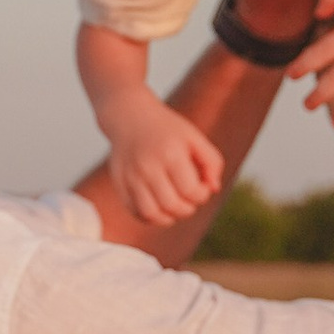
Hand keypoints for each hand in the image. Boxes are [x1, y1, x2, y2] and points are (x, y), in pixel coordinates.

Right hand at [109, 106, 225, 227]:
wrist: (131, 116)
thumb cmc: (168, 130)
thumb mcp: (195, 138)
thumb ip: (212, 162)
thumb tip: (213, 189)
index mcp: (170, 154)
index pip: (191, 191)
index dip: (202, 196)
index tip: (202, 187)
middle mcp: (148, 166)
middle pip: (171, 205)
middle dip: (187, 209)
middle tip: (190, 199)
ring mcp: (130, 176)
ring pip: (150, 214)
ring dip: (168, 217)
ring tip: (175, 207)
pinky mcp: (119, 182)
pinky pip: (135, 212)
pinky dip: (150, 217)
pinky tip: (160, 206)